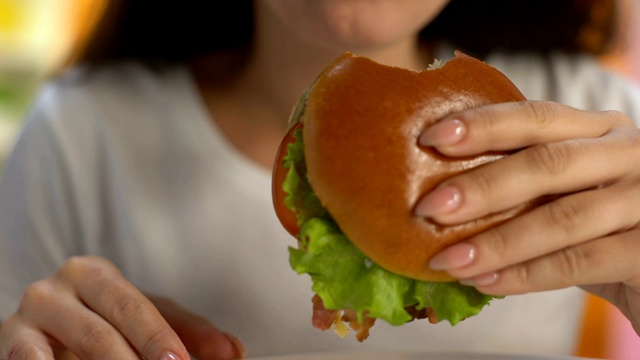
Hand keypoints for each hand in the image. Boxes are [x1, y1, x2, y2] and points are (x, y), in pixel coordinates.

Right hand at [0, 256, 244, 358]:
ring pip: (63, 353)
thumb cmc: (101, 320)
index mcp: (95, 274)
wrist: (42, 328)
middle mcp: (56, 288)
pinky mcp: (8, 342)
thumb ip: (187, 331)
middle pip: (100, 332)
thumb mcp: (144, 319)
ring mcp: (26, 318)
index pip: (134, 306)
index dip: (157, 337)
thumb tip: (233, 351)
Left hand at [415, 100, 639, 334]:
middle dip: (482, 186)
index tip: (430, 138)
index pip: (536, 117)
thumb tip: (440, 197)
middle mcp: (627, 154)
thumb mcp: (568, 190)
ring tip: (447, 260)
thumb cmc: (602, 224)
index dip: (483, 125)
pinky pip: (580, 262)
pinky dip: (527, 275)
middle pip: (548, 163)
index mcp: (598, 130)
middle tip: (428, 209)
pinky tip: (486, 283)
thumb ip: (524, 184)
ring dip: (497, 242)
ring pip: (563, 218)